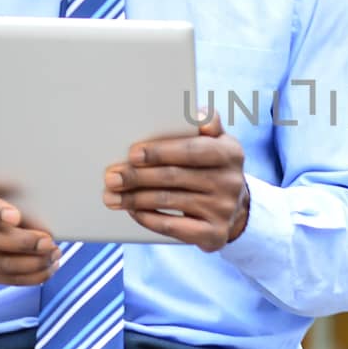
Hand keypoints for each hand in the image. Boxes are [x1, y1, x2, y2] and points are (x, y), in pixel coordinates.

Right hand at [0, 182, 59, 286]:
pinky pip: (6, 279)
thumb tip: (50, 207)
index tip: (15, 216)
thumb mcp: (3, 188)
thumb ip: (18, 193)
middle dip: (23, 243)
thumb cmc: (0, 199)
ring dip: (33, 263)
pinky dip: (32, 276)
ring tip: (54, 255)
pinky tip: (48, 268)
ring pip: (0, 264)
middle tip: (49, 242)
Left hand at [104, 109, 249, 251]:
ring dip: (135, 199)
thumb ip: (208, 123)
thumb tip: (196, 114)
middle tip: (111, 177)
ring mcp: (223, 210)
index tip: (133, 153)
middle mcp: (231, 182)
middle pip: (175, 177)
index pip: (192, 150)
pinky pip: (173, 226)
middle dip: (138, 176)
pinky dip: (148, 218)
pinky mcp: (214, 234)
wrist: (235, 209)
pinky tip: (133, 211)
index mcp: (230, 153)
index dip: (161, 152)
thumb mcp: (217, 142)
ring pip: (169, 201)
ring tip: (112, 196)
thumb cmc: (213, 167)